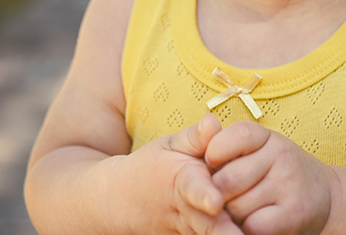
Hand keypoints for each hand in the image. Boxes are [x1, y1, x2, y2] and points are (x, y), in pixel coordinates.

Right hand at [129, 114, 242, 234]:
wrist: (121, 201)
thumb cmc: (152, 167)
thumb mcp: (169, 145)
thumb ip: (195, 137)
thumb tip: (213, 122)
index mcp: (180, 181)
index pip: (193, 188)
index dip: (204, 195)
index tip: (215, 202)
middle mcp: (185, 211)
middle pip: (207, 225)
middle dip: (224, 231)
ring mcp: (187, 232)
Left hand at [205, 122, 334, 234]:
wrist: (325, 197)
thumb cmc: (275, 174)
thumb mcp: (256, 151)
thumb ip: (225, 143)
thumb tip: (204, 125)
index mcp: (267, 137)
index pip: (235, 137)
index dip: (215, 154)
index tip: (214, 165)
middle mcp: (282, 155)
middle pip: (227, 181)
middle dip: (217, 194)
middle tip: (225, 196)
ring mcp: (289, 185)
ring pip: (236, 208)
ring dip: (231, 215)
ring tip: (243, 209)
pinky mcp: (293, 215)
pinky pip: (252, 226)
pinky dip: (245, 229)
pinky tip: (254, 222)